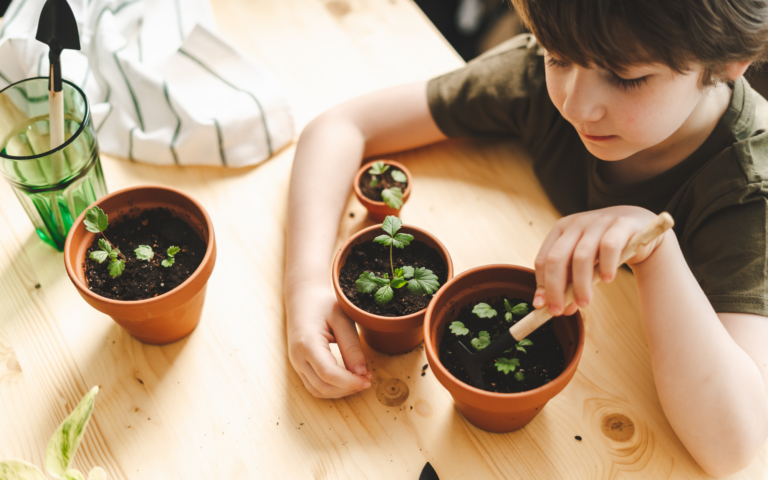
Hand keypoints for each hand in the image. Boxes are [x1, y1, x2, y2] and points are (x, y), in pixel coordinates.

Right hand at [287, 282, 371, 397]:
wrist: (303, 299)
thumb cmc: (323, 305)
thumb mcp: (342, 319)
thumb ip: (351, 346)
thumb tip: (361, 372)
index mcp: (307, 343)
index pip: (328, 373)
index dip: (350, 381)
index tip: (368, 378)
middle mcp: (297, 357)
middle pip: (323, 386)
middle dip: (348, 388)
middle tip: (368, 379)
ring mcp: (296, 363)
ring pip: (318, 391)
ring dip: (340, 391)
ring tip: (360, 380)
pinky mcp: (300, 366)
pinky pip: (315, 386)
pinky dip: (332, 389)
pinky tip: (348, 380)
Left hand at [533, 206, 665, 316]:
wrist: (635, 224)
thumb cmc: (603, 247)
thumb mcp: (583, 262)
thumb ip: (571, 282)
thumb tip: (562, 310)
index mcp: (560, 230)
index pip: (543, 259)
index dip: (541, 284)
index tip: (542, 306)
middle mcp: (576, 224)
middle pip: (557, 259)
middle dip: (555, 288)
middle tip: (559, 311)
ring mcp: (598, 222)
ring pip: (581, 256)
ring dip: (581, 284)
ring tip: (584, 303)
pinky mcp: (621, 225)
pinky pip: (609, 247)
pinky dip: (606, 265)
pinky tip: (607, 279)